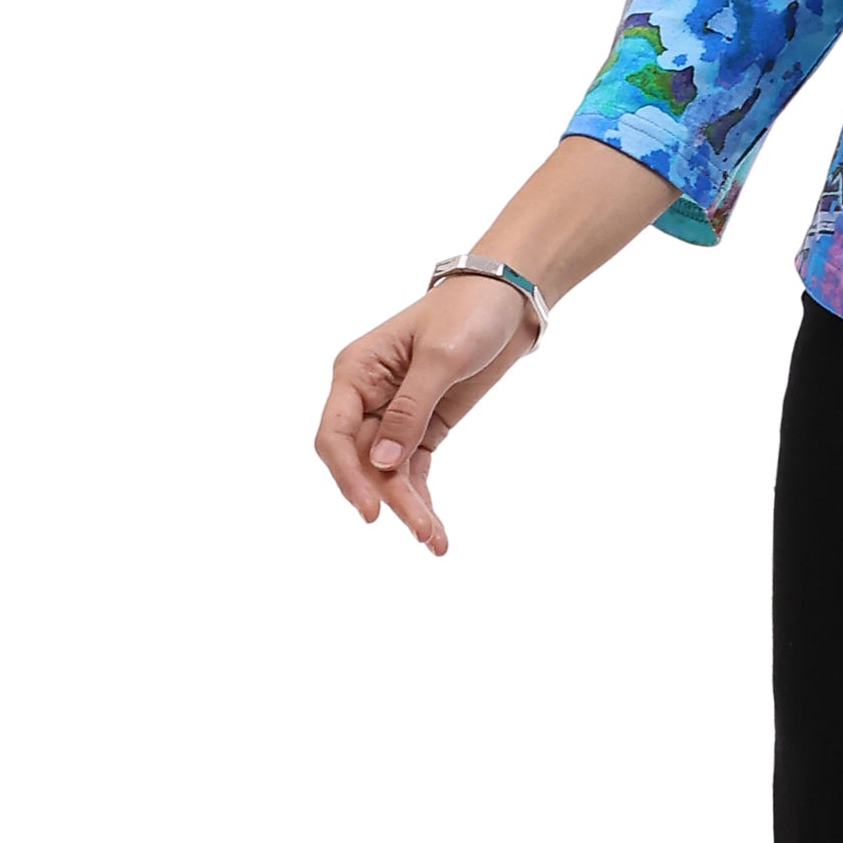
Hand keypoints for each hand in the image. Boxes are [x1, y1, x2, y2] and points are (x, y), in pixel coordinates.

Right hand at [314, 276, 537, 555]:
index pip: (334, 433)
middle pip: (362, 461)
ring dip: (408, 506)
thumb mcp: (440, 356)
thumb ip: (410, 409)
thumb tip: (380, 461)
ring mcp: (394, 414)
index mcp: (356, 370)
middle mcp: (366, 396)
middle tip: (420, 531)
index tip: (371, 510)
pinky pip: (412, 470)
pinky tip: (434, 530)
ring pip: (388, 473)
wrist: (508, 301)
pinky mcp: (422, 427)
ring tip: (434, 541)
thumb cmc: (469, 312)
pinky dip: (421, 498)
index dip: (346, 475)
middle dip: (388, 498)